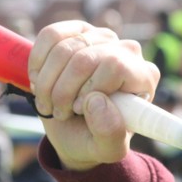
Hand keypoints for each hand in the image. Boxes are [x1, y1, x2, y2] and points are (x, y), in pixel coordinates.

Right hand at [27, 21, 159, 170]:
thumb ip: (110, 134)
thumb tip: (96, 100)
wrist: (73, 129)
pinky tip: (39, 80)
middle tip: (59, 112)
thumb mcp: (107, 150)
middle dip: (63, 90)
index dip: (90, 88)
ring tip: (49, 102)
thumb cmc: (94, 140)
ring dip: (47, 81)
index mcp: (143, 77)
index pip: (115, 65)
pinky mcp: (78, 31)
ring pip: (65, 46)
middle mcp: (127, 51)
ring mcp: (102, 38)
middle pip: (86, 56)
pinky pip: (51, 35)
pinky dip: (38, 61)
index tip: (78, 109)